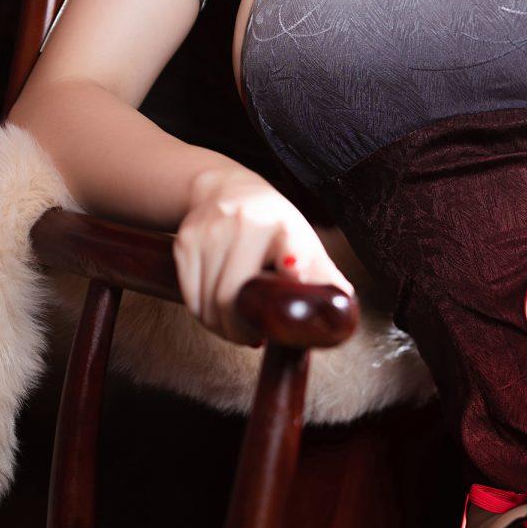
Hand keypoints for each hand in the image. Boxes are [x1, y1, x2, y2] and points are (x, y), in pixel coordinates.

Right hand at [174, 165, 355, 345]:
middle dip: (241, 330)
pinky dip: (203, 314)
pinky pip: (190, 296)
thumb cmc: (273, 224)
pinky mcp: (185, 241)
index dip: (294, 257)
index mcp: (283, 223)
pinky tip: (218, 314)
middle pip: (233, 296)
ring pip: (207, 303)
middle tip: (254, 338)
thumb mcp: (303, 241)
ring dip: (221, 327)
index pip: (290, 241)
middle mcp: (244, 222)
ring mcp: (209, 231)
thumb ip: (322, 275)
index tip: (294, 269)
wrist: (224, 189)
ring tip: (238, 328)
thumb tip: (342, 310)